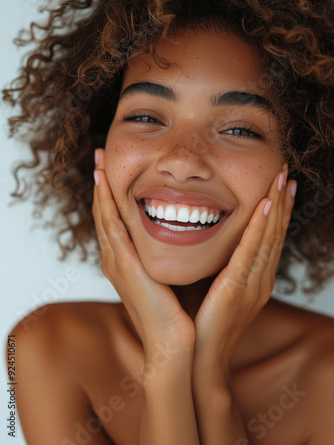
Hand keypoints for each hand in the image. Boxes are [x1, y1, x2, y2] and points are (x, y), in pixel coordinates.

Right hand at [92, 148, 194, 352]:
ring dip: (101, 187)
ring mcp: (116, 262)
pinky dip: (106, 204)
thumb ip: (166, 257)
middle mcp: (115, 260)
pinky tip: (104, 184)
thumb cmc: (175, 313)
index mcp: (126, 262)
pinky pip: (112, 228)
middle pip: (104, 213)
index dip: (111, 195)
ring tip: (100, 160)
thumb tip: (182, 236)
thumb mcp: (167, 277)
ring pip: (104, 215)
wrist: (174, 343)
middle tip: (101, 155)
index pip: (115, 220)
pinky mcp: (123, 266)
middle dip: (102, 184)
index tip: (112, 169)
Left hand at [193, 164, 295, 372]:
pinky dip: (259, 227)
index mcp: (256, 279)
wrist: (200, 358)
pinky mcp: (237, 288)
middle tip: (287, 173)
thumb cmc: (205, 323)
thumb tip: (217, 244)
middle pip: (275, 233)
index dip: (278, 211)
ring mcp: (253, 284)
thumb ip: (224, 268)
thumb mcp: (219, 290)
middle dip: (282, 201)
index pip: (270, 238)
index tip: (281, 185)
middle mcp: (260, 279)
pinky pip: (251, 251)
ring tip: (281, 180)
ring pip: (268, 237)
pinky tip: (264, 206)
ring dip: (275, 206)